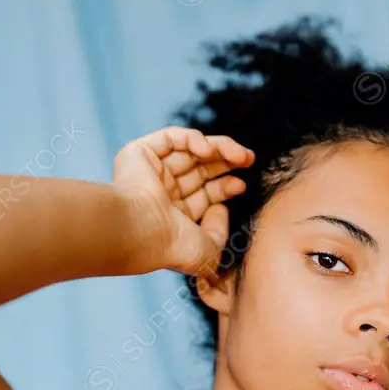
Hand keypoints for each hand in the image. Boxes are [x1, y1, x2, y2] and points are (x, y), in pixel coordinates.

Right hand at [113, 126, 254, 275]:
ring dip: (219, 149)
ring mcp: (150, 173)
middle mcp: (161, 195)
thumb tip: (221, 208)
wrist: (142, 231)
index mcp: (173, 218)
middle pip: (200, 171)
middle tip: (249, 160)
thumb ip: (220, 233)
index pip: (203, 196)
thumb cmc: (172, 247)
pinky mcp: (140, 154)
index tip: (241, 185)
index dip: (225, 187)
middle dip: (226, 164)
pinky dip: (193, 139)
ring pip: (190, 151)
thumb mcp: (208, 251)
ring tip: (240, 155)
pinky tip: (209, 149)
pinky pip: (171, 138)